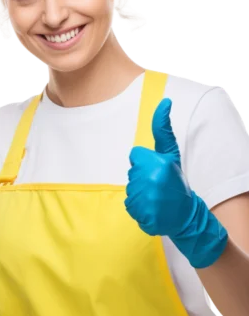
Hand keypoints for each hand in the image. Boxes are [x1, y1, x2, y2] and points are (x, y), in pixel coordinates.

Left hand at [125, 98, 227, 267]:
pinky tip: (152, 208)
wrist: (185, 214)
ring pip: (130, 189)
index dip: (144, 161)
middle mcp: (151, 180)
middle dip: (142, 177)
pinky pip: (130, 205)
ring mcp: (146, 199)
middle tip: (158, 185)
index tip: (156, 168)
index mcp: (158, 163)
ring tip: (156, 197)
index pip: (135, 155)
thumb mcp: (171, 154)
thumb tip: (164, 101)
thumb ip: (163, 130)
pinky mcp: (142, 214)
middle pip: (132, 172)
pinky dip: (138, 208)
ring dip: (140, 193)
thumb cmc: (176, 181)